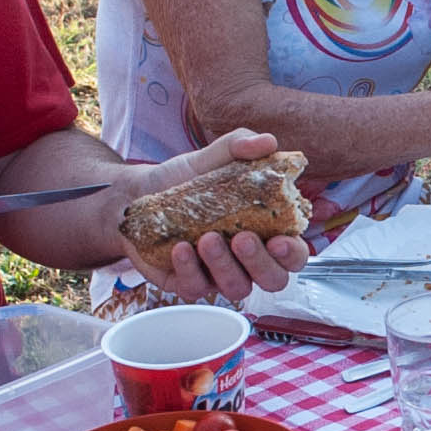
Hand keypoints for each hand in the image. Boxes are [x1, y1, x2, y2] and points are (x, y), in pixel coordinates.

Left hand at [119, 129, 313, 300]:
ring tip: (206, 238)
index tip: (279, 240)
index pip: (293, 254)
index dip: (292, 253)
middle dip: (261, 263)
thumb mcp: (212, 158)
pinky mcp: (187, 282)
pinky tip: (180, 248)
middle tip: (242, 238)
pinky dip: (189, 270)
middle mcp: (246, 259)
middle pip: (273, 280)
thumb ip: (241, 146)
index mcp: (265, 231)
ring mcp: (218, 275)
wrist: (137, 194)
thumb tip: (268, 142)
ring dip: (224, 266)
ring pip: (236, 288)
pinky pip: (196, 288)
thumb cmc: (186, 180)